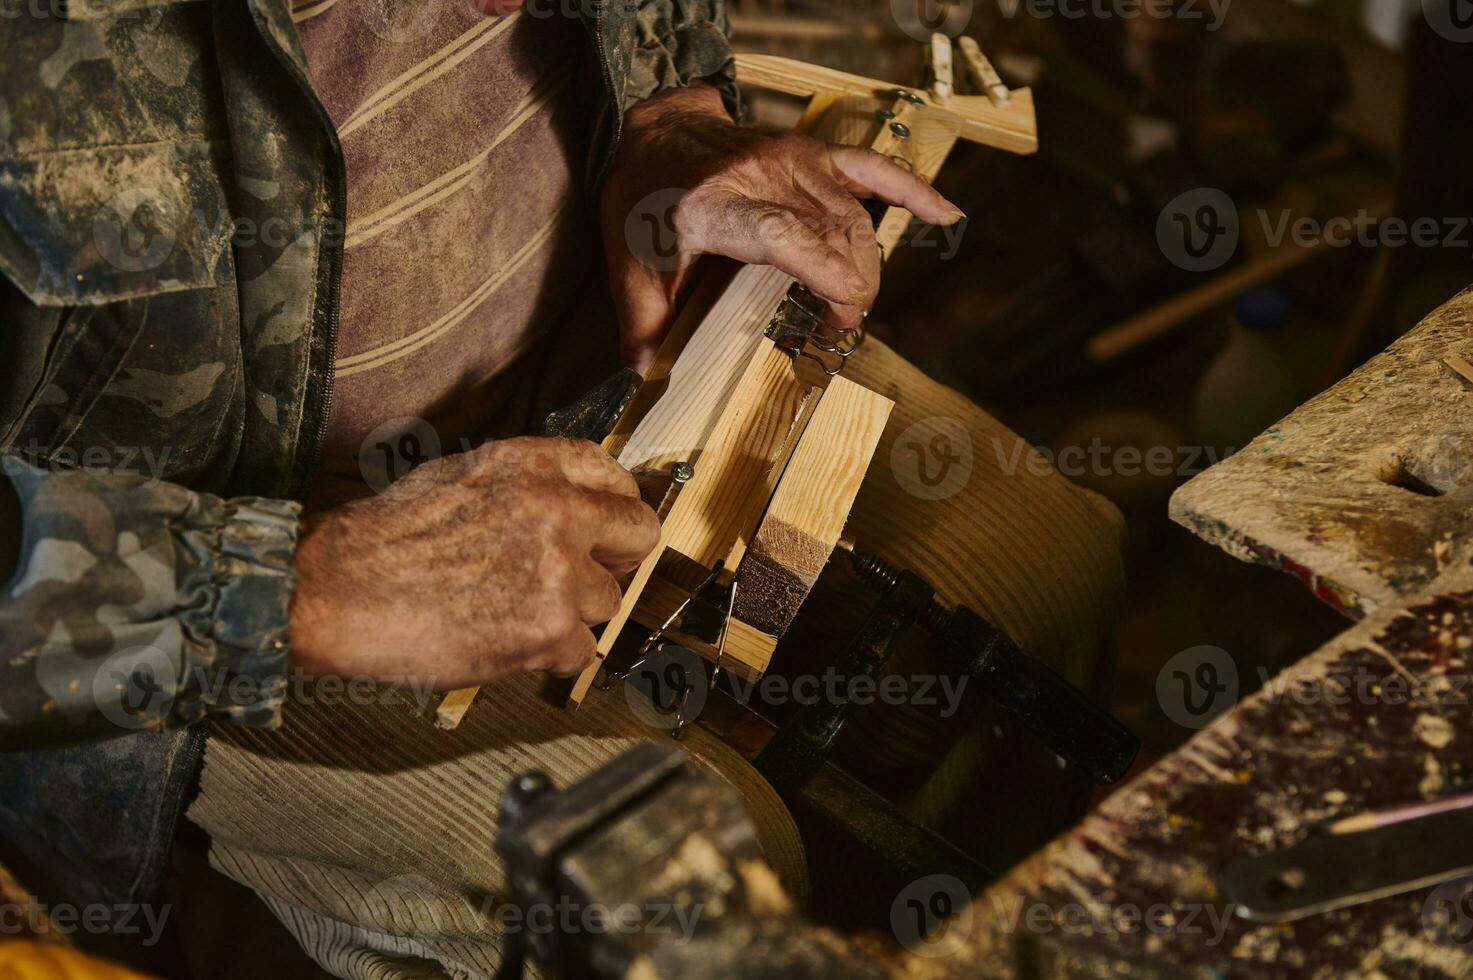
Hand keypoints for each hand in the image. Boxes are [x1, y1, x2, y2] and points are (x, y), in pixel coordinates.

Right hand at [288, 438, 659, 686]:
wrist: (336, 593)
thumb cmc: (382, 541)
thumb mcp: (456, 477)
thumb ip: (521, 485)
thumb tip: (566, 501)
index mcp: (531, 465)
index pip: (613, 476)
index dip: (614, 508)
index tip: (607, 529)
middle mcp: (556, 508)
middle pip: (639, 534)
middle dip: (617, 561)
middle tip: (586, 580)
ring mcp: (558, 569)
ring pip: (609, 601)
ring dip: (573, 615)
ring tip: (516, 614)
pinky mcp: (550, 627)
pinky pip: (582, 652)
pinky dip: (550, 658)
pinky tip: (507, 645)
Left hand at [600, 82, 965, 368]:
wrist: (656, 135)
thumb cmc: (642, 204)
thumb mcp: (628, 266)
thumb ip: (641, 323)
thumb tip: (647, 378)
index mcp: (713, 206)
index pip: (786, 236)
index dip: (827, 277)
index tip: (839, 316)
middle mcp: (761, 177)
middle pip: (834, 232)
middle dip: (852, 288)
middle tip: (838, 328)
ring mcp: (793, 160)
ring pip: (855, 217)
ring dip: (867, 267)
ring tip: (852, 305)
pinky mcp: (813, 153)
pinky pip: (873, 169)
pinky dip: (913, 191)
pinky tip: (947, 215)